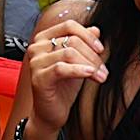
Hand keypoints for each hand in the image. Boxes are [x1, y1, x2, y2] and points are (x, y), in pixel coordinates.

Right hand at [24, 18, 107, 133]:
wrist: (52, 113)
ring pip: (69, 53)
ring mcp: (36, 62)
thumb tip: (95, 29)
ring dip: (90, 64)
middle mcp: (37, 47)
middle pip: (72, 40)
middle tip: (103, 70)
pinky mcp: (39, 78)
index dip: (88, 36)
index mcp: (44, 38)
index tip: (100, 49)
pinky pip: (62, 68)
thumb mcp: (77, 62)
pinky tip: (91, 75)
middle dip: (92, 55)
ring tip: (101, 76)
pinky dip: (79, 70)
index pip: (69, 26)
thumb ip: (83, 44)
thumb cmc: (63, 87)